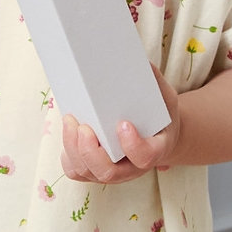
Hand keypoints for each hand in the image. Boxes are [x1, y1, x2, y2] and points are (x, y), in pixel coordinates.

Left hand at [61, 68, 182, 183]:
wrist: (155, 134)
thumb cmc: (159, 114)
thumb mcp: (164, 97)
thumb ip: (153, 81)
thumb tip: (136, 60)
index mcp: (155, 150)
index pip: (145, 157)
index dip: (133, 145)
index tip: (123, 123)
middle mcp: (132, 168)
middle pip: (108, 172)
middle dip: (90, 150)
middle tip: (83, 126)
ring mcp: (112, 172)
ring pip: (86, 171)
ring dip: (73, 148)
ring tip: (69, 120)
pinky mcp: (94, 170)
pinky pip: (75, 170)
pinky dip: (67, 154)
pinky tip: (67, 131)